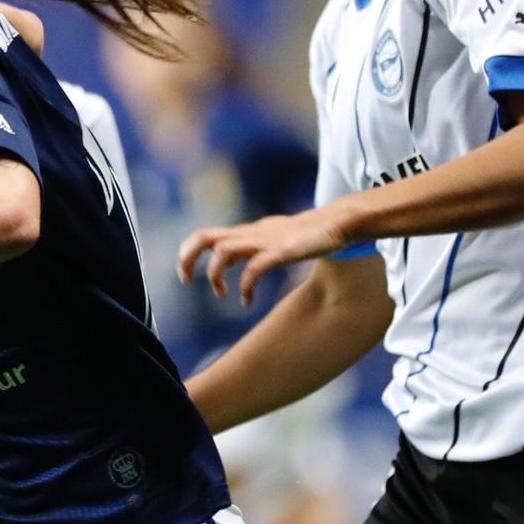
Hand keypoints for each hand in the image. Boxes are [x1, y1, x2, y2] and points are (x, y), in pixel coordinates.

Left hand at [177, 205, 354, 306]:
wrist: (337, 223)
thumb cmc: (307, 235)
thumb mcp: (274, 240)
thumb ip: (257, 250)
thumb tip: (246, 271)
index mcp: (247, 232)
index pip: (207, 235)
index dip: (188, 253)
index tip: (186, 275)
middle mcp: (250, 234)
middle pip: (205, 237)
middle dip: (188, 258)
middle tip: (185, 280)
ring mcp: (265, 241)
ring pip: (224, 251)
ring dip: (215, 275)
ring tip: (223, 295)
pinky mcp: (281, 251)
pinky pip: (254, 268)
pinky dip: (245, 286)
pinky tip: (247, 300)